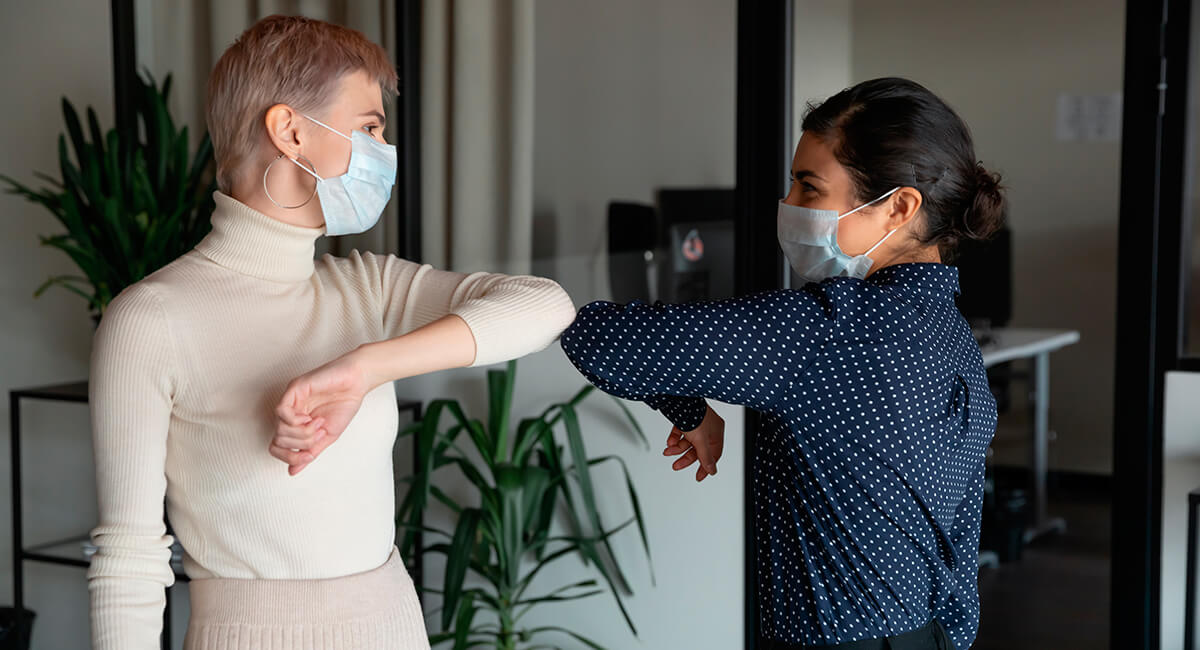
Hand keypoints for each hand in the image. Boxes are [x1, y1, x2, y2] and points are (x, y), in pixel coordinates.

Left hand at [272, 348, 372, 475]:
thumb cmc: (344, 405)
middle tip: (319, 433)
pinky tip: (309, 417)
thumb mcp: (328, 437)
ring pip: (279, 428)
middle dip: (301, 443)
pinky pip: (281, 411)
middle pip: (279, 440)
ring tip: (318, 423)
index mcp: (295, 424)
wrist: (356, 384)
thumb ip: (310, 453)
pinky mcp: (293, 389)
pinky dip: (295, 420)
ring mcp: (290, 401)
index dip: (289, 457)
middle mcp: (289, 413)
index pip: (277, 447)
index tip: (310, 454)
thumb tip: (292, 472)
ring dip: (302, 432)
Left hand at [663, 405, 723, 481]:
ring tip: (668, 451)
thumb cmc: (694, 415)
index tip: (699, 476)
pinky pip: (680, 433)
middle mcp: (707, 429)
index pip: (714, 455)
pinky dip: (674, 438)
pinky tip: (670, 441)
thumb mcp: (701, 441)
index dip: (706, 467)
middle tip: (676, 466)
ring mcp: (696, 424)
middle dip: (686, 458)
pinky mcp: (685, 419)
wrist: (679, 399)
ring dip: (677, 449)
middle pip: (698, 450)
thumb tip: (712, 470)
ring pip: (687, 442)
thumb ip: (706, 457)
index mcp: (717, 433)